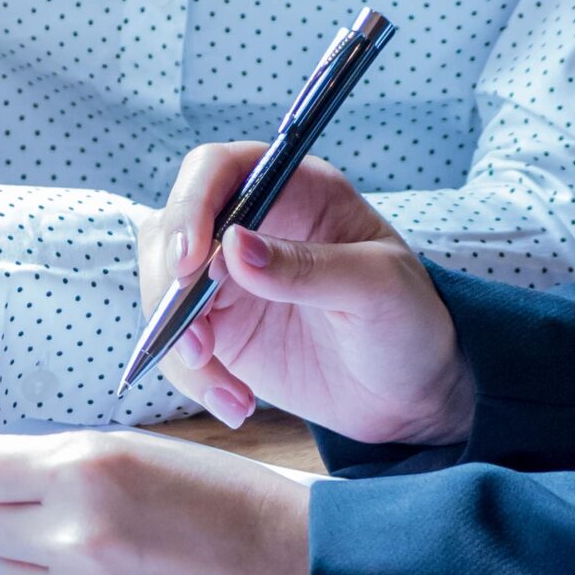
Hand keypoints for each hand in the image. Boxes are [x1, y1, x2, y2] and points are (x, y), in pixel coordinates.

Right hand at [135, 143, 473, 444]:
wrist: (410, 394)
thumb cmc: (410, 322)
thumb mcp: (376, 288)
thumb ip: (306, 267)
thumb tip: (234, 248)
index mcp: (295, 191)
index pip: (218, 170)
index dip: (192, 205)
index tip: (190, 261)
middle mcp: (251, 227)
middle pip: (171, 231)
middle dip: (170, 289)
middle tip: (198, 343)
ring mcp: (228, 280)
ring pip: (163, 292)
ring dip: (178, 343)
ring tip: (230, 391)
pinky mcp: (219, 330)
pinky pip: (177, 345)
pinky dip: (194, 377)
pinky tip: (236, 403)